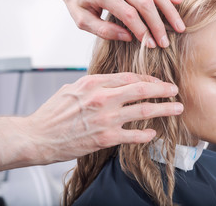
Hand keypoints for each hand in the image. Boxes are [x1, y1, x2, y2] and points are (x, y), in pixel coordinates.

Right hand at [25, 73, 182, 162]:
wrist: (38, 136)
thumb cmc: (52, 112)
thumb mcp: (71, 89)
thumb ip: (93, 85)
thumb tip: (110, 84)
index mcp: (93, 82)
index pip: (128, 76)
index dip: (147, 77)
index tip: (157, 81)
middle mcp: (102, 98)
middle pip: (141, 89)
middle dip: (162, 89)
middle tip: (175, 90)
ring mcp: (105, 118)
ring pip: (143, 111)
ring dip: (163, 109)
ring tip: (177, 109)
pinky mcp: (105, 138)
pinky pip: (133, 135)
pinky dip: (146, 134)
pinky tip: (154, 133)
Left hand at [59, 0, 184, 47]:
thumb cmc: (76, 0)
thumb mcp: (82, 20)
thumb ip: (103, 30)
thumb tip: (128, 38)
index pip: (128, 14)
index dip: (142, 31)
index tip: (151, 45)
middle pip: (144, 2)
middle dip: (158, 24)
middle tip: (166, 42)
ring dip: (168, 9)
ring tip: (179, 26)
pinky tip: (178, 2)